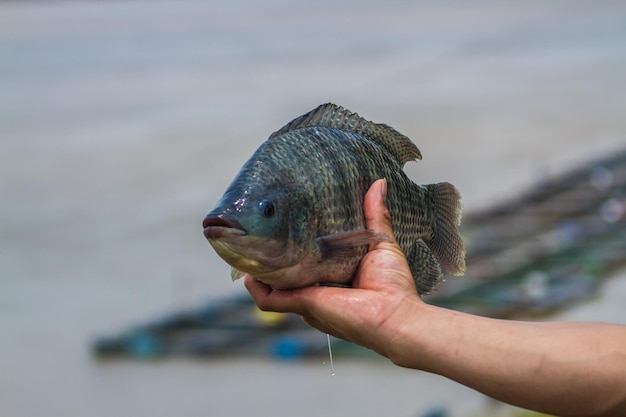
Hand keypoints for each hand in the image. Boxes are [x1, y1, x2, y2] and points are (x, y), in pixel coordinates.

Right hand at [244, 179, 426, 356]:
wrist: (394, 315)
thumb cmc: (393, 287)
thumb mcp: (381, 244)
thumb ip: (375, 216)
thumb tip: (379, 183)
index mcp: (331, 277)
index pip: (306, 260)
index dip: (294, 246)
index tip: (286, 225)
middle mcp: (315, 289)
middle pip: (285, 273)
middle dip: (271, 256)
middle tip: (262, 232)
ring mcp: (306, 298)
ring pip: (272, 285)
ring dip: (259, 270)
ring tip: (250, 248)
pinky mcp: (302, 304)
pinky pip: (269, 299)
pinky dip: (257, 289)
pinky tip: (249, 273)